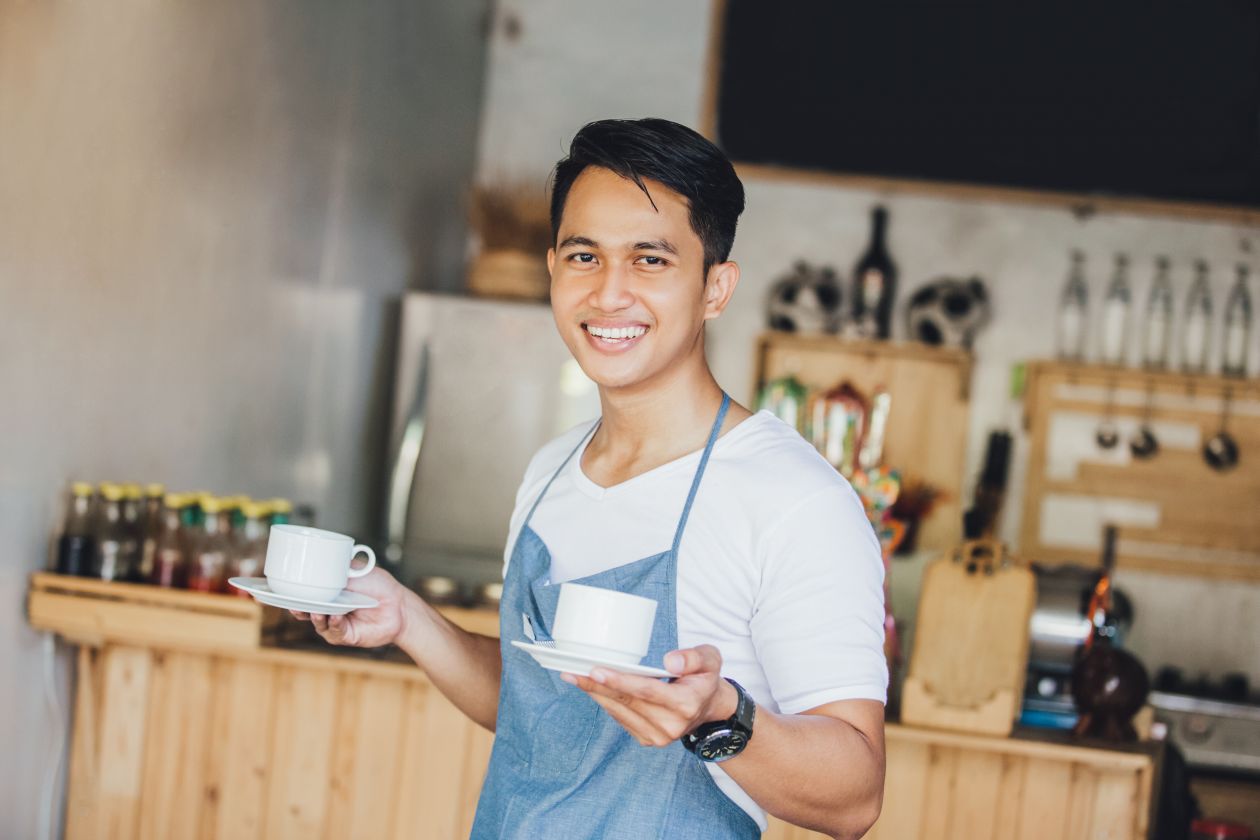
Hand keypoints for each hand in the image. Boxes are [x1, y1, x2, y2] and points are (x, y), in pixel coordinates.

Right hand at [289, 567, 408, 648]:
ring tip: (318, 611)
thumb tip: (318, 562)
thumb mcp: (355, 571)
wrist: (399, 604)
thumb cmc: (379, 585)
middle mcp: (328, 609)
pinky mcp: (346, 636)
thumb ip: (337, 570)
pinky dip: (334, 624)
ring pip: (318, 623)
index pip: (303, 594)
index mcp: (327, 592)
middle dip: (296, 609)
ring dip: (316, 617)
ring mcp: (336, 623)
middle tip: (294, 605)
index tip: (277, 591)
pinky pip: (334, 632)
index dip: (290, 594)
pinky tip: (337, 616)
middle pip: (304, 611)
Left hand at [562, 645, 737, 746]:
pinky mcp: (647, 740)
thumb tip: (670, 661)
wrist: (709, 708)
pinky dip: (606, 702)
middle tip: (571, 670)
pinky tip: (593, 688)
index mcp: (685, 704)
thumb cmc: (704, 679)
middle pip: (626, 701)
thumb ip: (693, 657)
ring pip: (619, 711)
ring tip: (574, 676)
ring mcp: (658, 736)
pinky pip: (620, 719)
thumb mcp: (710, 659)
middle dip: (596, 685)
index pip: (646, 691)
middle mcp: (670, 725)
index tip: (595, 670)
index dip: (620, 681)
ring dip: (595, 694)